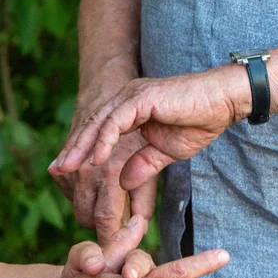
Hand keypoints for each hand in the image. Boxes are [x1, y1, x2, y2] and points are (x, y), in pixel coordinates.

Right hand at [49, 108, 156, 245]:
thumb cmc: (140, 130)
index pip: (106, 221)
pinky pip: (69, 192)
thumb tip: (140, 227)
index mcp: (108, 173)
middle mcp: (84, 172)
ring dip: (91, 210)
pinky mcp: (61, 166)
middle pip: (86, 218)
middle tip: (119, 226)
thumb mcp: (151, 159)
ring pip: (77, 208)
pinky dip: (81, 195)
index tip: (119, 254)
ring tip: (111, 202)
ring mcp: (69, 169)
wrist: (109, 97)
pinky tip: (97, 185)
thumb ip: (144, 196)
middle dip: (102, 227)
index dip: (113, 241)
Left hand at [51, 65, 250, 190]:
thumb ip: (143, 164)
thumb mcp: (165, 152)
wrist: (222, 103)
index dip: (83, 150)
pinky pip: (116, 121)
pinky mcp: (142, 98)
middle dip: (74, 149)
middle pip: (93, 125)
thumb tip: (122, 182)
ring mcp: (132, 96)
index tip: (67, 171)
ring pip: (99, 122)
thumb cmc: (198, 123)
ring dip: (82, 147)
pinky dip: (104, 140)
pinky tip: (96, 159)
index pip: (100, 130)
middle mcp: (127, 99)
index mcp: (131, 110)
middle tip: (55, 170)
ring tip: (67, 167)